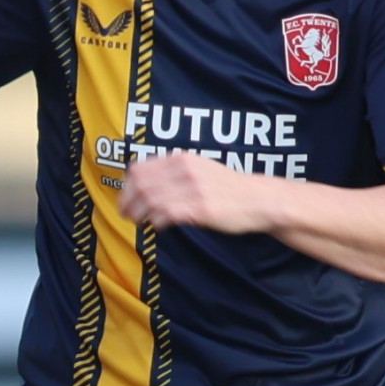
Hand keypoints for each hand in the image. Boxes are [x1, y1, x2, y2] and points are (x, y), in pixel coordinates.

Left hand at [117, 149, 275, 235]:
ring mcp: (192, 188)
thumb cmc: (227, 188)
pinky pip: (166, 214)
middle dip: (128, 202)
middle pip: (140, 185)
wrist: (258, 200)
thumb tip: (143, 185)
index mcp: (181, 159)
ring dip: (139, 214)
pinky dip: (156, 222)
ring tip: (140, 222)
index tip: (126, 199)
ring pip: (150, 200)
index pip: (139, 169)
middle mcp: (184, 170)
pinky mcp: (200, 208)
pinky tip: (159, 226)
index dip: (127, 187)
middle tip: (126, 215)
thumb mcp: (199, 170)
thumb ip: (174, 174)